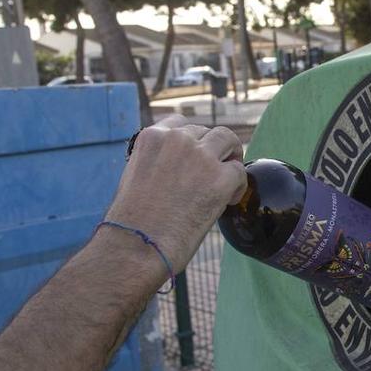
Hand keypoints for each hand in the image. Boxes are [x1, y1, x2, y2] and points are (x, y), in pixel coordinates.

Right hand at [104, 116, 246, 272]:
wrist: (136, 246)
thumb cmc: (131, 223)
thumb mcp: (133, 178)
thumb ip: (154, 164)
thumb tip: (173, 170)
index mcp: (152, 138)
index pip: (179, 124)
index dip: (191, 140)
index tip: (194, 155)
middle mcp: (177, 140)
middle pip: (206, 132)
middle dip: (211, 150)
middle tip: (213, 173)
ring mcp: (200, 156)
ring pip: (228, 140)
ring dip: (230, 156)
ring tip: (228, 179)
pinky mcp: (220, 178)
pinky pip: (239, 171)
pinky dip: (238, 186)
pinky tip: (229, 200)